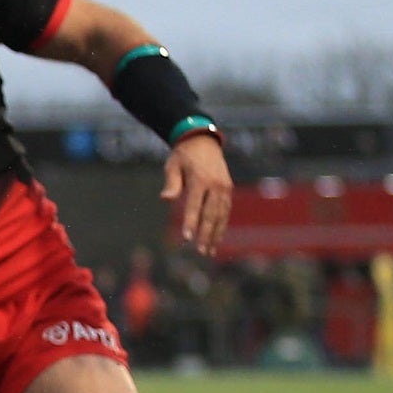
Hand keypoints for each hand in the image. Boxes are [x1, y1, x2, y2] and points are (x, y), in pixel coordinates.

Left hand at [160, 131, 231, 255]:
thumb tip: (165, 199)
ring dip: (215, 234)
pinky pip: (226, 211)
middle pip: (211, 214)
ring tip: (208, 251)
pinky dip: (222, 225)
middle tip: (200, 251)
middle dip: (205, 234)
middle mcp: (216, 185)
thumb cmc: (182, 156)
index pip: (195, 206)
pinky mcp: (228, 189)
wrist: (202, 141)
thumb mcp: (172, 166)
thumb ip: (171, 183)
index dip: (191, 222)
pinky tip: (216, 238)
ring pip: (221, 215)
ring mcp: (224, 188)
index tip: (187, 238)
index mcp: (201, 180)